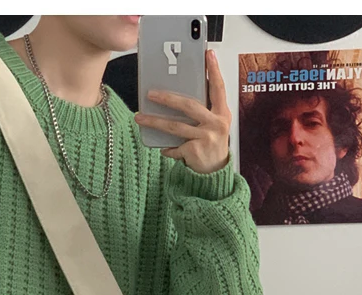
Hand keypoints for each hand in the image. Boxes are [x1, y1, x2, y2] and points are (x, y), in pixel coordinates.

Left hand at [134, 49, 230, 173]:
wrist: (216, 173)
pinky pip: (174, 147)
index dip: (214, 70)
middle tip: (151, 94)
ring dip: (154, 122)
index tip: (208, 54)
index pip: (218, 88)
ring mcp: (205, 137)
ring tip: (140, 117)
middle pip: (188, 105)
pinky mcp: (194, 151)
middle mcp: (216, 123)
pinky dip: (167, 148)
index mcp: (222, 113)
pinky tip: (163, 148)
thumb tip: (178, 98)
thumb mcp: (214, 125)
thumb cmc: (212, 145)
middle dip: (167, 99)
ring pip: (175, 126)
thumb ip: (204, 111)